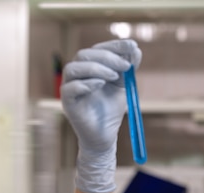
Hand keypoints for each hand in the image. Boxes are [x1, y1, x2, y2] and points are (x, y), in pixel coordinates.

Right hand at [61, 39, 141, 192]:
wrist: (105, 136)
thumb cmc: (111, 110)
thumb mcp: (124, 87)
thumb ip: (128, 69)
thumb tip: (135, 49)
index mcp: (90, 68)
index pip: (98, 49)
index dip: (114, 45)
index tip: (132, 45)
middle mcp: (77, 75)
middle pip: (85, 55)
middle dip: (107, 57)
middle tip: (125, 66)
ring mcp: (70, 88)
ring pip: (73, 68)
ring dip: (95, 68)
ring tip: (113, 76)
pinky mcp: (68, 103)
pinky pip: (69, 89)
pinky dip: (84, 84)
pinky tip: (100, 85)